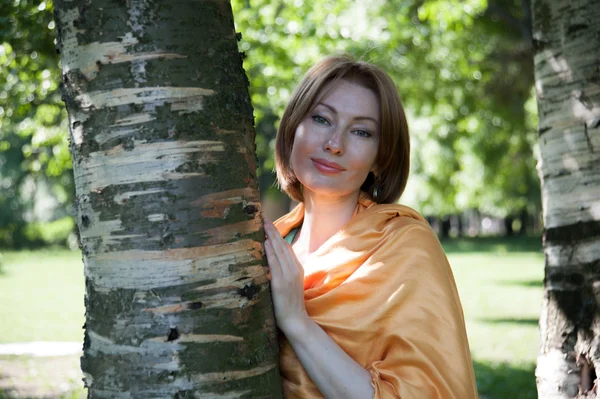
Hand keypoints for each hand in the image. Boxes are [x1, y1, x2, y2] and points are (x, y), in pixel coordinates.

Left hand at [263, 219, 308, 335]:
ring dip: (269, 236)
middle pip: (281, 244)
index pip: (285, 246)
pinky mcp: (280, 283)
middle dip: (272, 230)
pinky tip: (264, 242)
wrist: (295, 320)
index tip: (267, 222)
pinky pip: (274, 263)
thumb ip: (282, 271)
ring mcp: (288, 275)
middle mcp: (293, 268)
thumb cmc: (289, 303)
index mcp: (296, 267)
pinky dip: (269, 251)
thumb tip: (270, 259)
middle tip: (262, 217)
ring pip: (278, 250)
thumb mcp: (288, 283)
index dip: (276, 233)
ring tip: (262, 223)